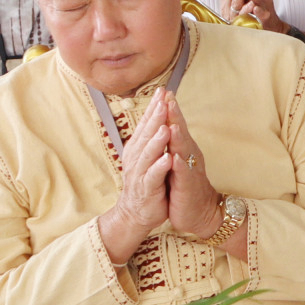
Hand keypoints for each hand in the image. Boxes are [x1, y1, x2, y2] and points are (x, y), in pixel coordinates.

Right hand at [98, 97, 174, 261]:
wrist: (137, 213)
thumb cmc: (147, 182)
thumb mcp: (149, 157)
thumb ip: (152, 138)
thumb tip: (157, 113)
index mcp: (138, 149)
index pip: (146, 124)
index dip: (153, 108)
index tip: (162, 91)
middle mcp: (136, 159)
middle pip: (146, 135)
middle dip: (155, 118)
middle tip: (163, 100)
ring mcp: (140, 174)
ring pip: (148, 155)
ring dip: (156, 141)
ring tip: (165, 128)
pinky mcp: (147, 190)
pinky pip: (153, 177)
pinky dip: (160, 167)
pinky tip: (168, 159)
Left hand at [159, 91, 223, 238]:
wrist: (200, 213)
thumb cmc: (185, 186)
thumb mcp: (178, 162)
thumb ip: (174, 143)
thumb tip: (167, 122)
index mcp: (184, 149)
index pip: (176, 126)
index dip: (171, 110)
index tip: (164, 92)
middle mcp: (189, 156)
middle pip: (181, 133)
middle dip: (175, 116)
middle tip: (169, 98)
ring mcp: (189, 171)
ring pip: (184, 152)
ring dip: (178, 138)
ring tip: (173, 125)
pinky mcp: (188, 188)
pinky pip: (184, 175)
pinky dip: (180, 166)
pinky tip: (175, 158)